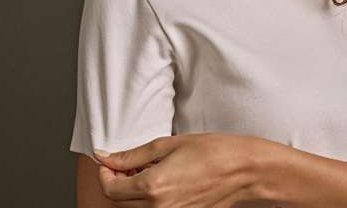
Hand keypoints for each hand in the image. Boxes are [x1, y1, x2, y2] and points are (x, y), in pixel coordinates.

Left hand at [93, 132, 261, 207]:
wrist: (241, 171)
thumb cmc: (210, 152)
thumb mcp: (167, 145)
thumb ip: (133, 154)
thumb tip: (106, 156)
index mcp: (152, 187)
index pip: (111, 188)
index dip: (105, 172)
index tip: (108, 160)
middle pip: (119, 201)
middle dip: (117, 181)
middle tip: (127, 162)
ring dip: (131, 191)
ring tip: (145, 169)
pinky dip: (148, 199)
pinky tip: (159, 180)